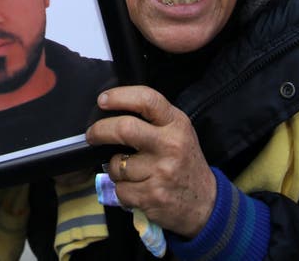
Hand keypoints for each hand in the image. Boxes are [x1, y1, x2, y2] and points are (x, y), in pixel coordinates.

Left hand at [86, 86, 215, 237]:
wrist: (206, 203)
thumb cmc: (185, 162)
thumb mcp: (179, 132)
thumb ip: (153, 120)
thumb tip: (113, 110)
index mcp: (176, 124)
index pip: (147, 100)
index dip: (120, 96)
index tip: (103, 100)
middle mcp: (170, 146)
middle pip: (125, 128)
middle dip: (100, 130)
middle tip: (92, 134)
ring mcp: (161, 172)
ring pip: (116, 164)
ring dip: (114, 168)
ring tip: (131, 172)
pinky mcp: (152, 196)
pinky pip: (119, 189)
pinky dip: (121, 189)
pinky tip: (137, 188)